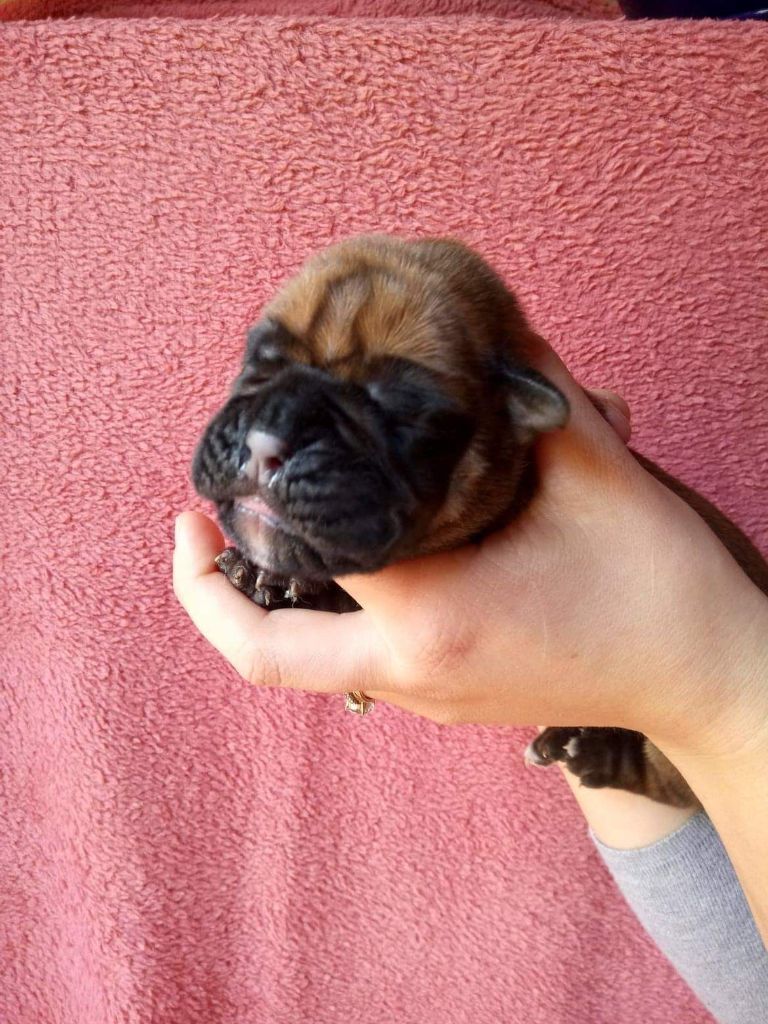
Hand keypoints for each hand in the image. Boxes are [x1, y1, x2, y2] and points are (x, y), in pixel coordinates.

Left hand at [173, 344, 767, 757]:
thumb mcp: (596, 468)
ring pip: (300, 665)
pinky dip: (314, 616)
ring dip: (258, 604)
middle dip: (204, 592)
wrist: (702, 679)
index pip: (305, 551)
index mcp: (432, 610)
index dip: (254, 508)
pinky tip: (337, 559)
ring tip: (253, 529)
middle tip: (193, 521)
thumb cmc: (656, 584)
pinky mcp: (442, 699)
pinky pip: (346, 665)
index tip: (221, 475)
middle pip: (262, 652)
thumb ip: (526, 390)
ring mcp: (423, 696)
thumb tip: (484, 327)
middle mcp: (410, 669)